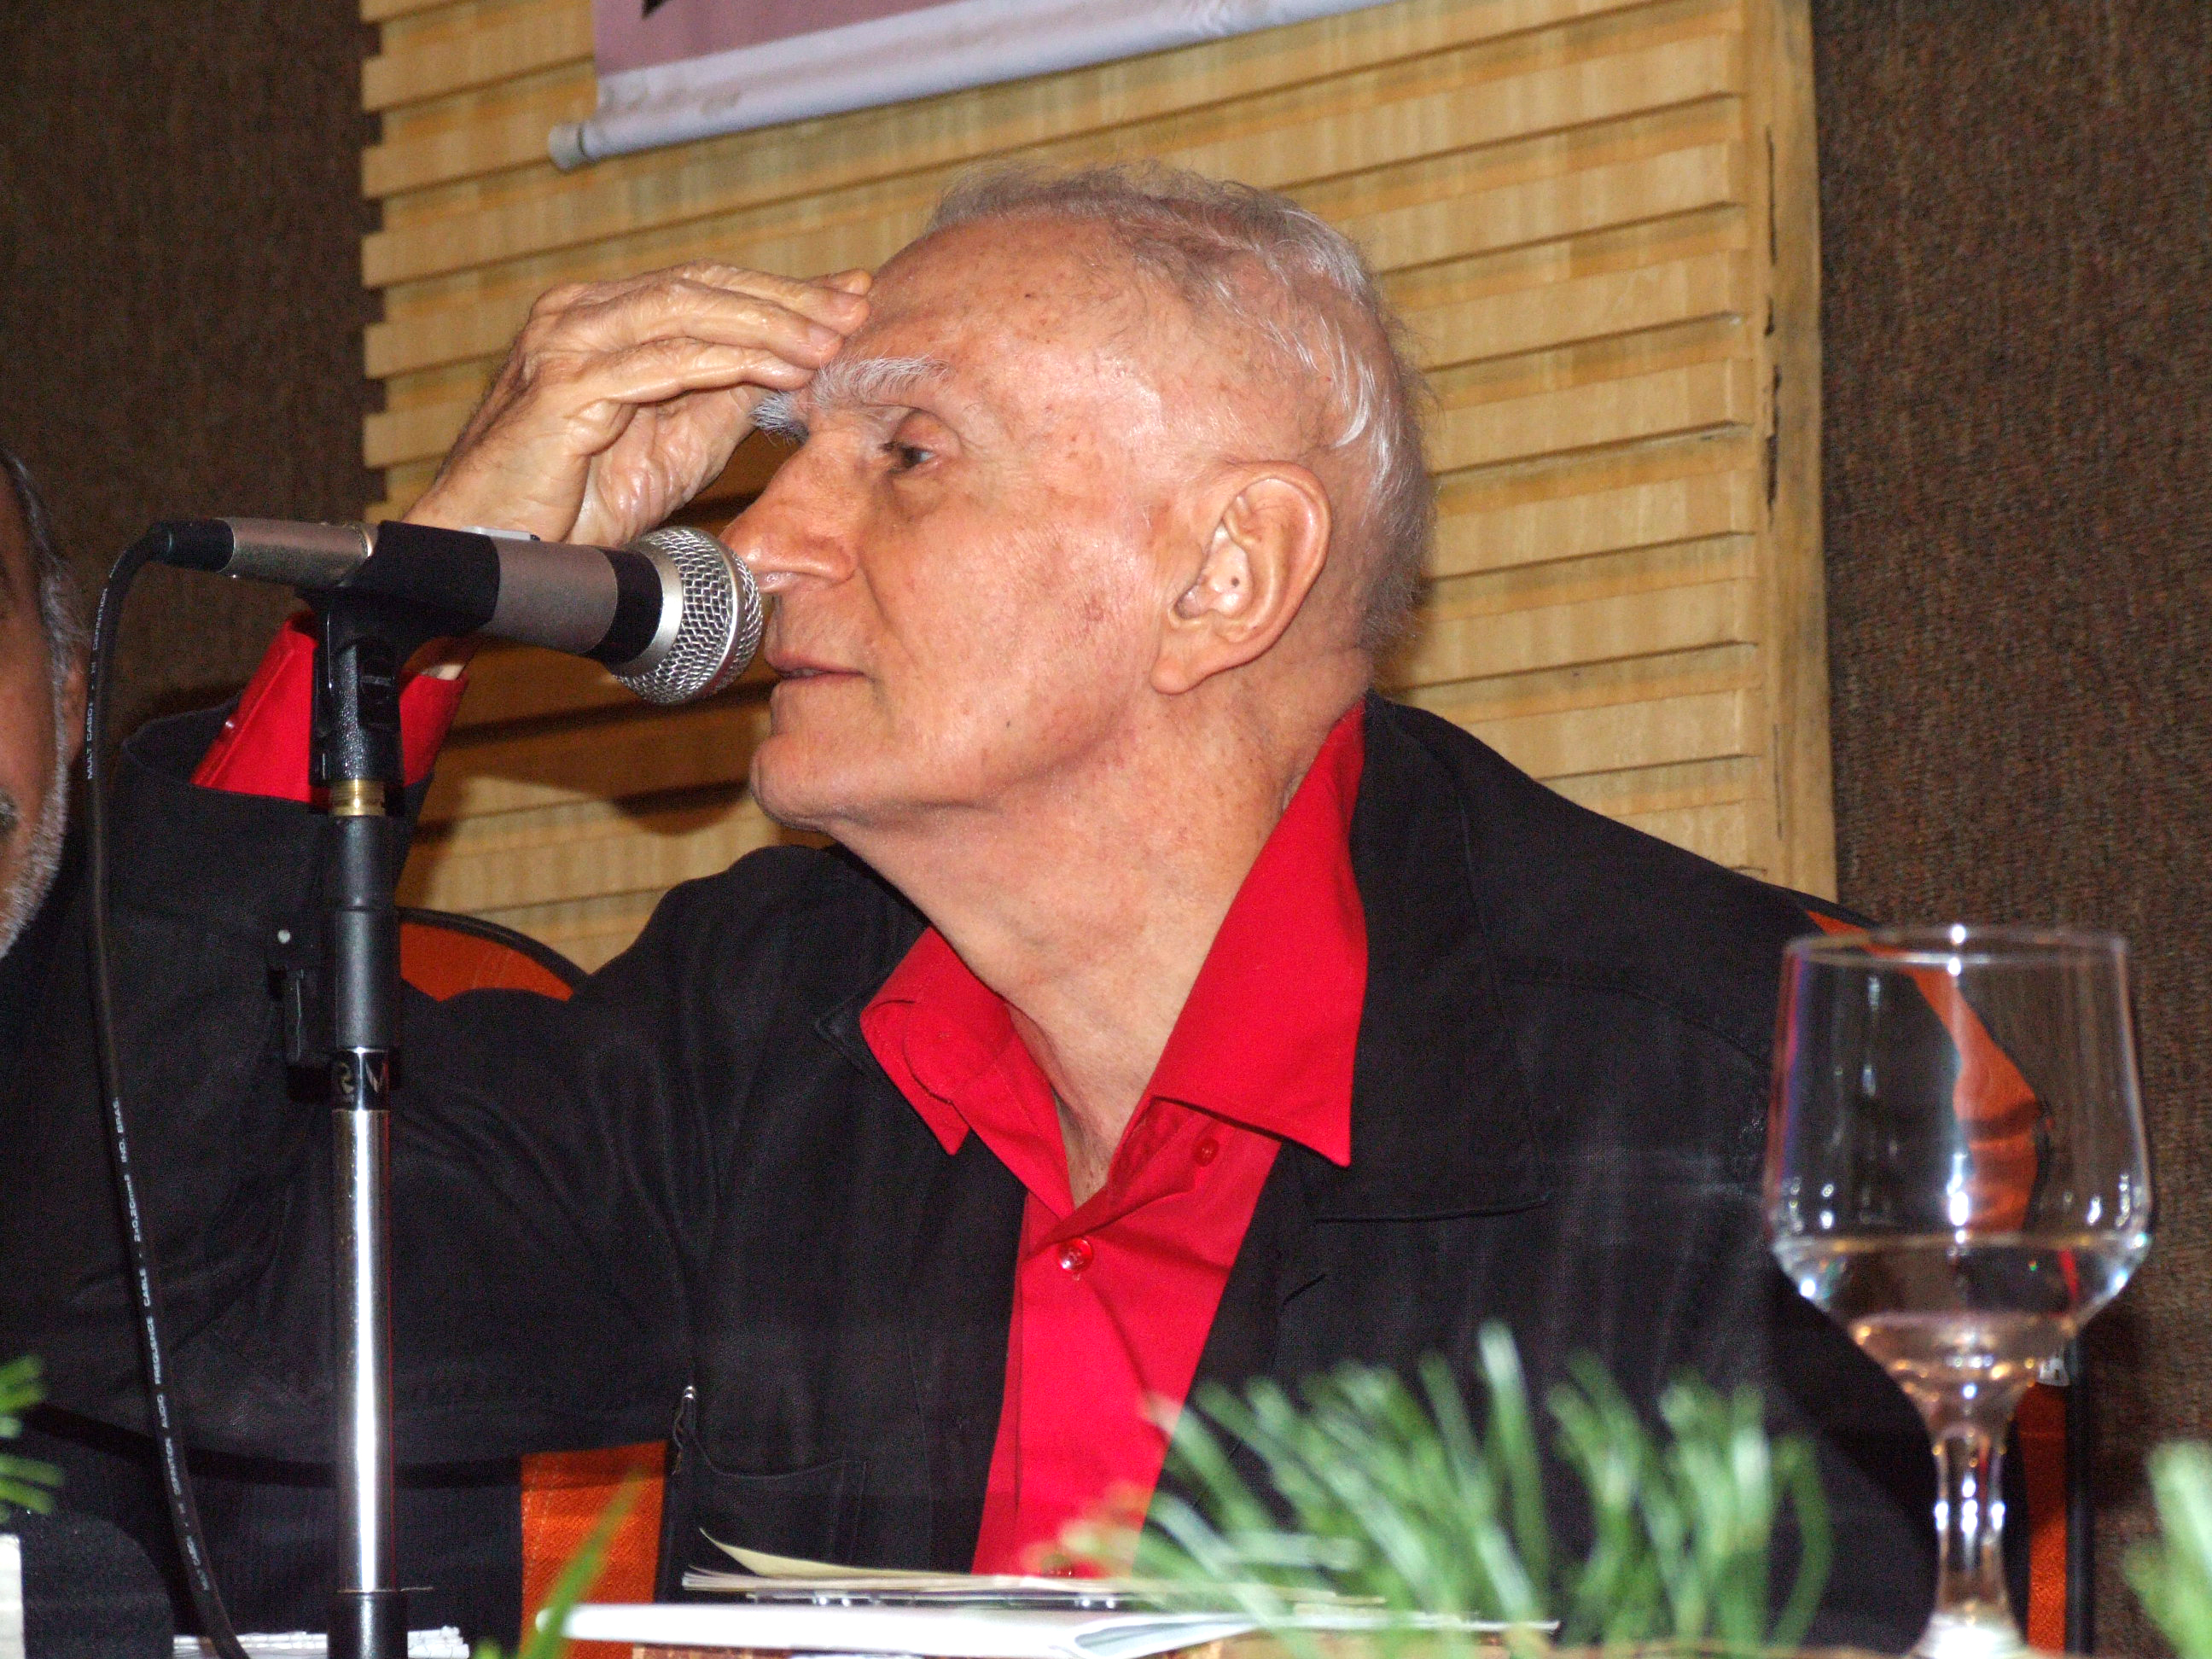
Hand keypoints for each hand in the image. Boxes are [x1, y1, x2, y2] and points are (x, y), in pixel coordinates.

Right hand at [408, 263, 870, 546]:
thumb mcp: (678, 441)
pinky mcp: (562, 387)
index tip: (852, 297)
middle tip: (854, 308)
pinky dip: (727, 363)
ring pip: (685, 312)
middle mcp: (580, 312)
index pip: (706, 286)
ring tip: (828, 341)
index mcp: (604, 314)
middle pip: (701, 286)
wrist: (503, 549)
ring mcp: (566, 343)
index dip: (782, 291)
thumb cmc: (580, 502)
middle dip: (786, 298)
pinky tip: (779, 370)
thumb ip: (728, 396)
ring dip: (767, 324)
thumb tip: (797, 366)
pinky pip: (660, 363)